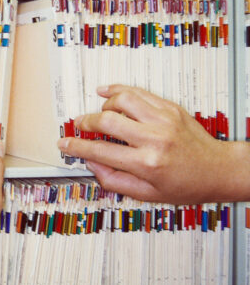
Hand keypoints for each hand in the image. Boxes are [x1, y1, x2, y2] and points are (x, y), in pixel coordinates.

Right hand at [58, 84, 249, 203]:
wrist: (218, 170)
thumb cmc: (187, 184)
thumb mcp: (147, 194)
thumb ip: (113, 180)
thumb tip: (91, 163)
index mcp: (147, 163)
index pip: (100, 151)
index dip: (76, 146)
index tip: (65, 143)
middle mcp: (155, 139)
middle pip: (107, 121)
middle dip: (86, 122)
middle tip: (79, 125)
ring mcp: (163, 120)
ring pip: (122, 100)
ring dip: (104, 106)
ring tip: (100, 114)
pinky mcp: (170, 108)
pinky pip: (138, 92)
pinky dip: (118, 90)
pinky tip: (107, 92)